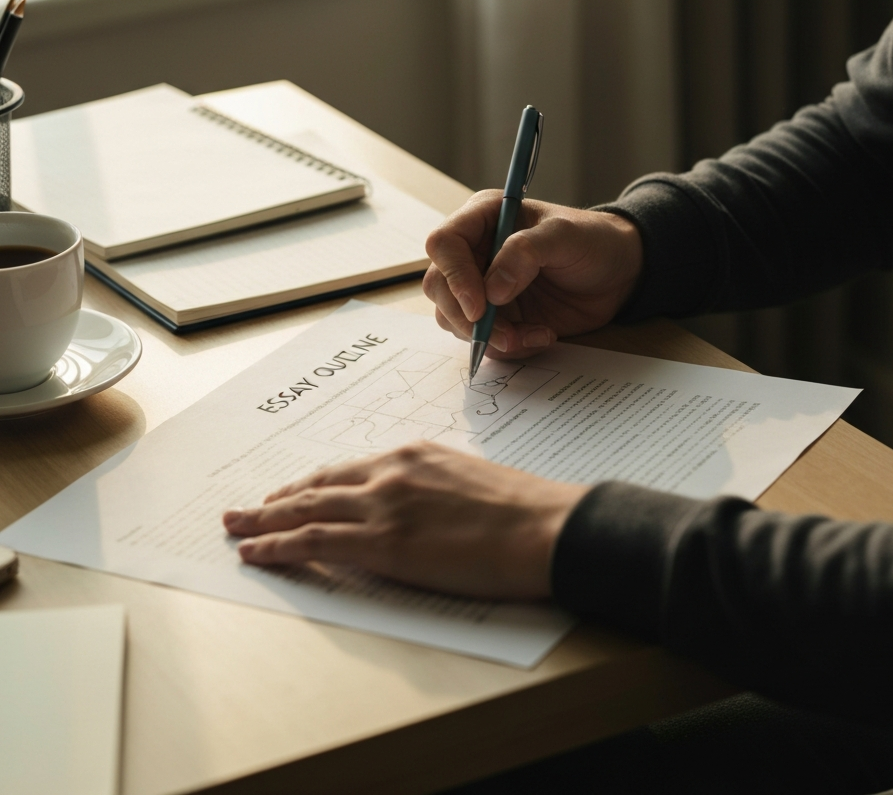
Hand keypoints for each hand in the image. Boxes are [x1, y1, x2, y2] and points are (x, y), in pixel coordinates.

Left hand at [222, 443, 587, 599]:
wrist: (543, 527)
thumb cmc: (522, 509)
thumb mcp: (470, 480)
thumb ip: (433, 487)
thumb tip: (418, 507)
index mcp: (414, 455)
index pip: (348, 469)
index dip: (314, 482)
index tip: (291, 491)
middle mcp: (391, 472)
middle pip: (318, 484)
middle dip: (277, 498)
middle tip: (247, 507)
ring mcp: (383, 505)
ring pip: (306, 509)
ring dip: (263, 520)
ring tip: (236, 526)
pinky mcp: (382, 543)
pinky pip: (314, 541)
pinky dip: (277, 545)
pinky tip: (255, 550)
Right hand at [423, 191, 642, 359]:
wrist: (618, 272)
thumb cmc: (592, 241)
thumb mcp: (565, 236)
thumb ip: (526, 252)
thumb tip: (492, 290)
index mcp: (483, 219)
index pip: (444, 244)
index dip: (454, 276)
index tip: (480, 306)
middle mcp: (475, 253)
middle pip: (439, 287)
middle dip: (468, 317)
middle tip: (506, 334)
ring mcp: (483, 288)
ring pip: (455, 319)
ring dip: (490, 336)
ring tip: (533, 335)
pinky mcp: (498, 317)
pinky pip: (484, 340)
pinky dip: (510, 347)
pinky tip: (542, 336)